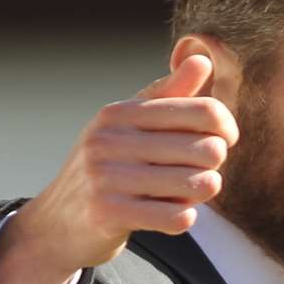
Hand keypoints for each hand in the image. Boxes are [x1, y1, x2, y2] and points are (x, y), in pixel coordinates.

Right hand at [0, 54, 236, 283]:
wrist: (56, 223)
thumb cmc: (106, 169)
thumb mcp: (128, 126)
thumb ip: (168, 96)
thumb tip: (203, 60)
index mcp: (120, 113)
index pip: (204, 110)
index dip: (227, 127)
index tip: (225, 140)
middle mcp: (110, 140)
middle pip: (207, 149)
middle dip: (215, 165)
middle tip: (203, 172)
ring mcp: (106, 177)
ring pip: (197, 184)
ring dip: (202, 193)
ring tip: (190, 193)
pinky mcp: (108, 214)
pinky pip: (177, 217)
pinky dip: (184, 218)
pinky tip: (174, 214)